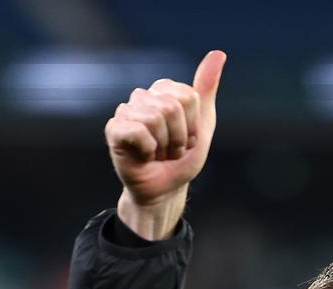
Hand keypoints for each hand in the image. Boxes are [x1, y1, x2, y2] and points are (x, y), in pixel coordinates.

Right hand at [105, 51, 225, 236]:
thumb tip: (219, 53)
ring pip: (156, 118)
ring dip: (164, 146)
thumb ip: (206, 90)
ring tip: (158, 154)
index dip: (192, 126)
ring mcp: (126, 111)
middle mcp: (143, 96)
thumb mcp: (202, 127)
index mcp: (164, 91)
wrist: (163, 191)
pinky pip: (138, 131)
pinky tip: (144, 156)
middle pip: (172, 106)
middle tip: (171, 150)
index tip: (186, 140)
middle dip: (179, 137)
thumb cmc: (181, 161)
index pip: (188, 96)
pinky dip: (148, 149)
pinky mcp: (114, 129)